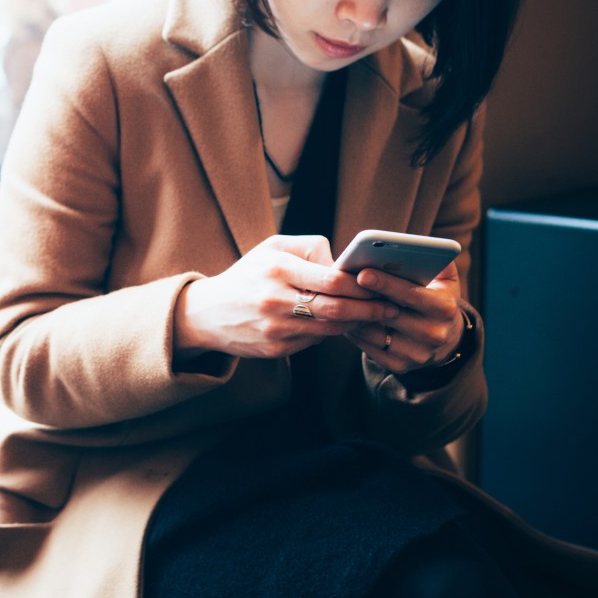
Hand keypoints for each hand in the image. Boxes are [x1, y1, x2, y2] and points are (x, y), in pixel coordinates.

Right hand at [174, 235, 401, 360]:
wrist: (207, 314)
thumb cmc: (247, 275)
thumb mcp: (272, 247)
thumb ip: (311, 248)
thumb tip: (345, 262)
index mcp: (276, 269)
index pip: (331, 279)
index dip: (361, 284)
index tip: (380, 283)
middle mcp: (275, 300)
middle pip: (336, 307)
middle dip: (369, 308)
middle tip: (390, 307)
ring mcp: (275, 328)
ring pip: (330, 328)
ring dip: (356, 323)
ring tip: (374, 316)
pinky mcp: (276, 350)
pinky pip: (315, 341)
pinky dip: (333, 332)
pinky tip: (344, 325)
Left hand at [343, 262, 466, 373]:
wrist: (444, 339)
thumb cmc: (436, 298)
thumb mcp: (445, 280)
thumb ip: (437, 261)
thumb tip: (420, 245)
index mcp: (445, 309)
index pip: (412, 294)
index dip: (386, 284)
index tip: (363, 273)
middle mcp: (434, 334)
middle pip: (391, 315)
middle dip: (365, 300)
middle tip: (340, 286)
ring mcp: (417, 354)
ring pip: (376, 335)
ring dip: (355, 317)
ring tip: (337, 300)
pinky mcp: (401, 367)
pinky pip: (370, 350)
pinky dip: (356, 334)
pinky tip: (345, 319)